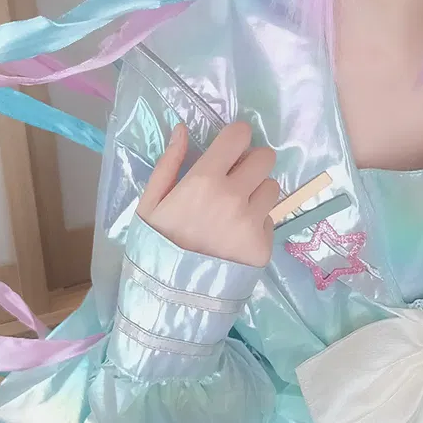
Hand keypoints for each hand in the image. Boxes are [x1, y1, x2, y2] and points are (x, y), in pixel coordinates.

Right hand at [137, 120, 279, 267]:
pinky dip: (256, 225)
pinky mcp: (263, 247)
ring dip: (257, 193)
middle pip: (266, 158)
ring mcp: (252, 223)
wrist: (170, 293)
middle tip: (236, 178)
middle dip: (252, 163)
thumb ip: (169, 163)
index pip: (240, 135)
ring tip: (235, 211)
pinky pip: (269, 221)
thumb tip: (182, 129)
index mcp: (205, 180)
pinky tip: (235, 237)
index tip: (229, 148)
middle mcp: (234, 198)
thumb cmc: (157, 243)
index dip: (236, 138)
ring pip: (272, 189)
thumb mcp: (150, 202)